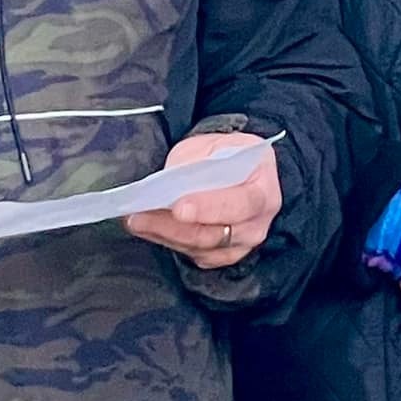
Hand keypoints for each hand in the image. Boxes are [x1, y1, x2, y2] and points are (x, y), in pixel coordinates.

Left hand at [124, 133, 279, 269]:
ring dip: (165, 234)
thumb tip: (170, 182)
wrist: (239, 170)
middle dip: (173, 226)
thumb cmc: (228, 155)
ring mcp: (242, 243)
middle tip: (141, 216)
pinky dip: (169, 242)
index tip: (179, 208)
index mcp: (264, 190)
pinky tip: (150, 229)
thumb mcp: (215, 145)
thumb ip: (196, 162)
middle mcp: (257, 223)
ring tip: (136, 220)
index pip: (240, 204)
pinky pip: (195, 255)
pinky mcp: (224, 255)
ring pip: (200, 248)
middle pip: (215, 234)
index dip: (209, 208)